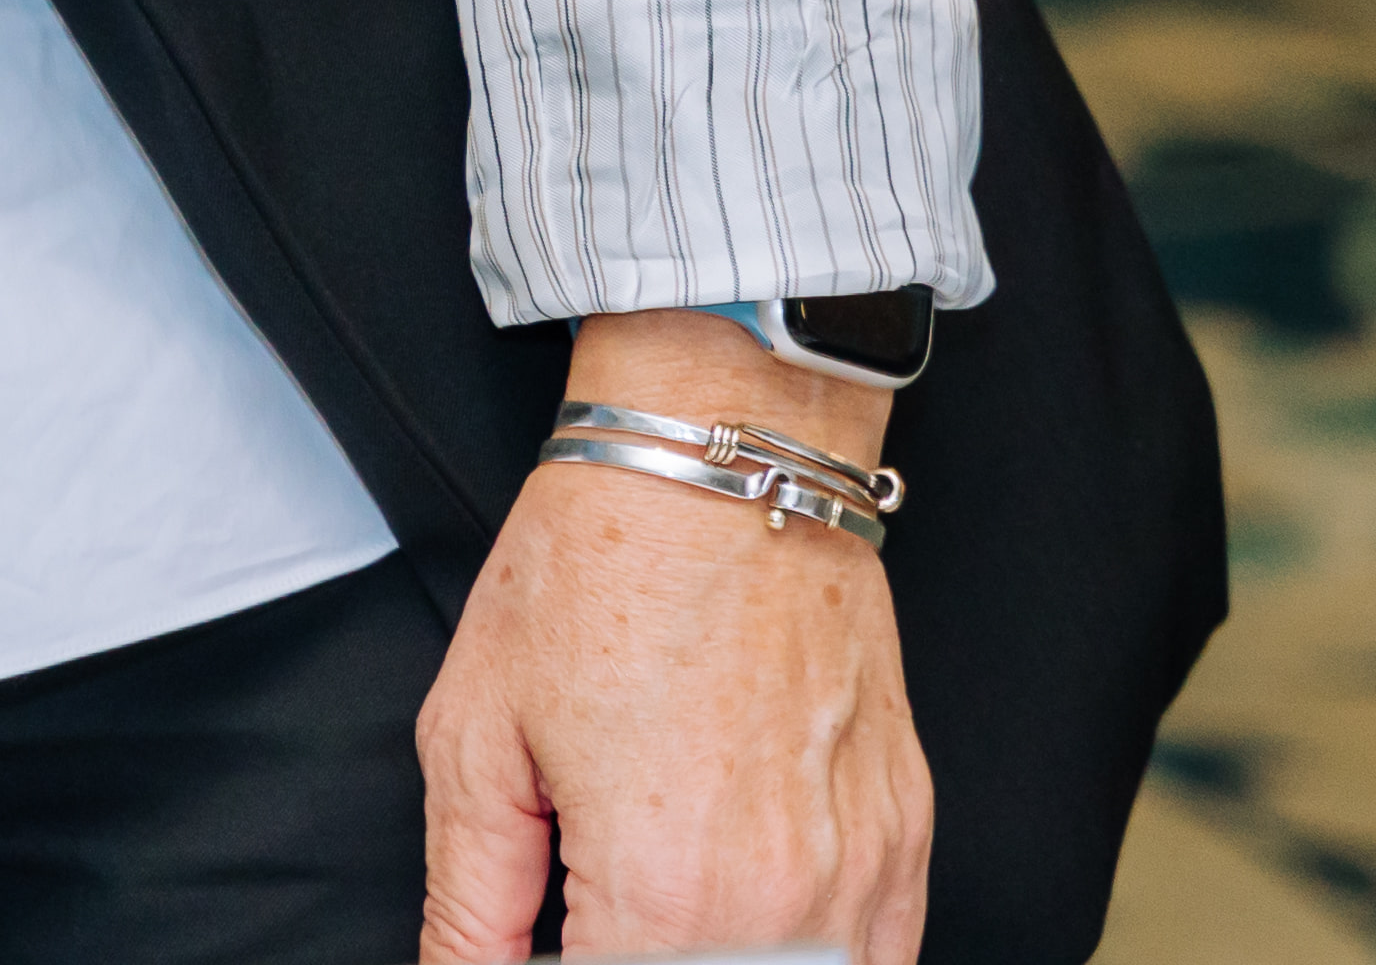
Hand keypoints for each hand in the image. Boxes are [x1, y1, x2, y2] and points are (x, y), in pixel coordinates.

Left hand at [416, 312, 932, 964]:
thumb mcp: (477, 738)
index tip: (533, 948)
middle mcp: (782, 904)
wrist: (720, 462)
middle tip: (590, 917)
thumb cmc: (595, 572)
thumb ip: (470, 899)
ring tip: (660, 913)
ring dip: (720, 962)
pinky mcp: (905, 836)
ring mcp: (861, 874)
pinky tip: (747, 923)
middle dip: (632, 963)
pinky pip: (878, 959)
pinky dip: (814, 959)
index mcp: (664, 893)